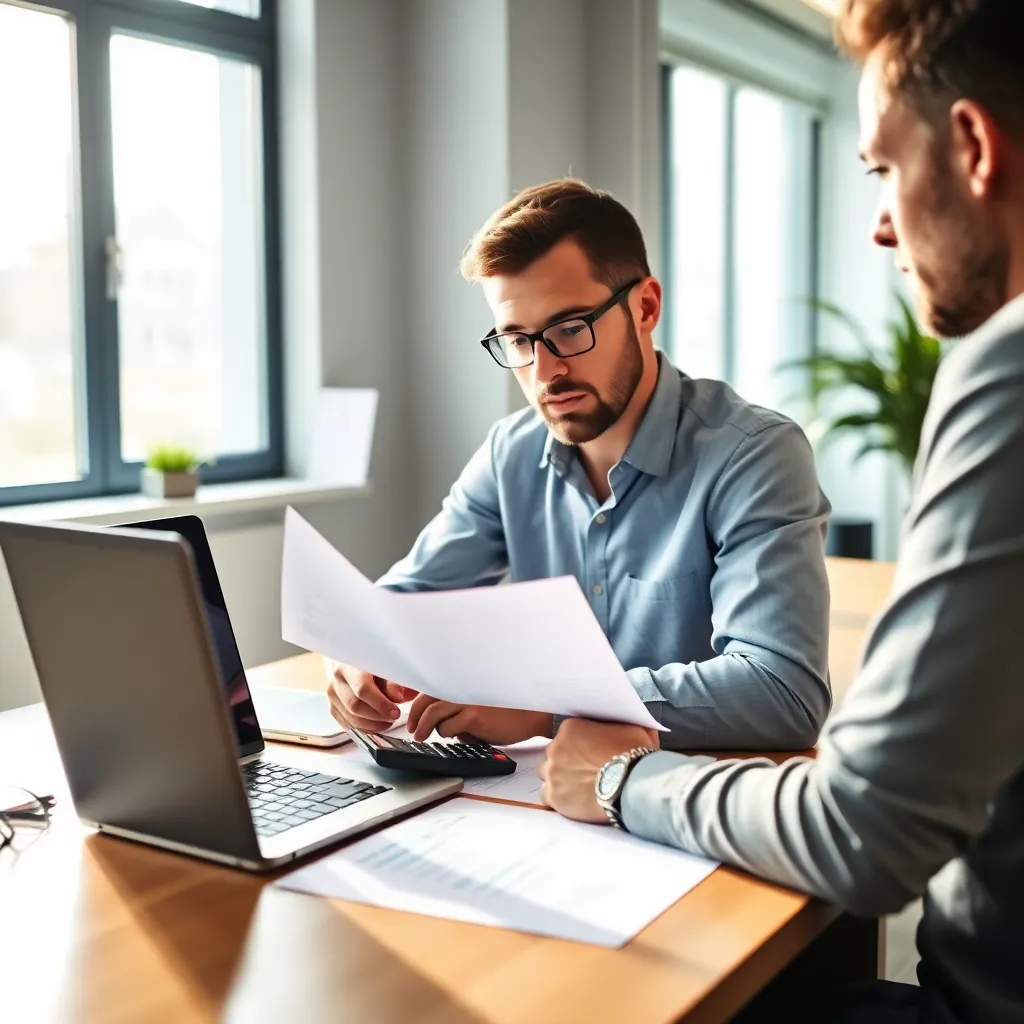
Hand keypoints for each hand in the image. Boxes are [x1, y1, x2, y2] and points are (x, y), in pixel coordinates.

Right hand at [324, 658, 418, 732]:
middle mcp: (336, 680)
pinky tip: (378, 724)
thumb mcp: (385, 666)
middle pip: (355, 706)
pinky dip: (365, 728)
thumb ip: (392, 681)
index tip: (396, 712)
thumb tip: (397, 698)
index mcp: (349, 665)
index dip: (380, 703)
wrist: (352, 663)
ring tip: (389, 721)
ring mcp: (331, 696)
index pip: (362, 688)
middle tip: (395, 716)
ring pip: (351, 718)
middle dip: (378, 716)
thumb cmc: (373, 663)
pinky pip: (347, 724)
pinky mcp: (332, 708)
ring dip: (373, 724)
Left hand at [407, 694, 552, 744]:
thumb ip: (461, 707)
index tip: (413, 713)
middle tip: (413, 728)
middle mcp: (463, 687)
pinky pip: (447, 728)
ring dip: (425, 728)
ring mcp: (468, 700)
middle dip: (415, 715)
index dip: (419, 701)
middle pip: (427, 699)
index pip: (433, 687)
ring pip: (434, 714)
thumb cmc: (510, 710)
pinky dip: (445, 734)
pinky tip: (451, 736)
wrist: (532, 714)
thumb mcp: (481, 703)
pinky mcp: (473, 716)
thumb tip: (442, 721)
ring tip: (421, 735)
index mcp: (464, 682)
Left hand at [538, 719, 659, 823]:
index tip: (590, 753)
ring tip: (577, 786)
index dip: (579, 744)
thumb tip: (627, 720)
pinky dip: (557, 797)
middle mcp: (555, 748)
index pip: (567, 734)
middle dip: (566, 760)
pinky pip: (546, 796)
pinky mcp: (554, 796)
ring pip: (547, 774)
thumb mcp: (632, 728)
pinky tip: (571, 800)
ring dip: (559, 778)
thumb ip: (621, 723)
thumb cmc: (633, 754)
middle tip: (584, 770)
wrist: (632, 784)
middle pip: (554, 753)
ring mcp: (552, 773)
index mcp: (570, 728)